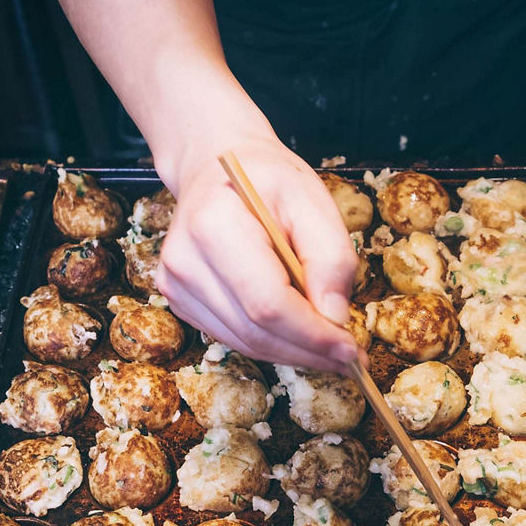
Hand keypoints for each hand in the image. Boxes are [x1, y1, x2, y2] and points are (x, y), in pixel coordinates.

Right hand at [153, 132, 360, 371]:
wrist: (216, 167)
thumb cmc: (266, 179)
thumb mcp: (312, 200)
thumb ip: (330, 257)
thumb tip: (335, 318)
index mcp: (215, 225)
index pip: (268, 304)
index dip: (312, 335)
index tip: (350, 349)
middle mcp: (184, 260)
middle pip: (255, 332)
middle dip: (308, 351)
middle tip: (348, 358)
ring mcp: (175, 284)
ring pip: (245, 342)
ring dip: (292, 352)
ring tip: (328, 347)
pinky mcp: (179, 299)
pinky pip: (233, 336)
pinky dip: (270, 342)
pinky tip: (296, 332)